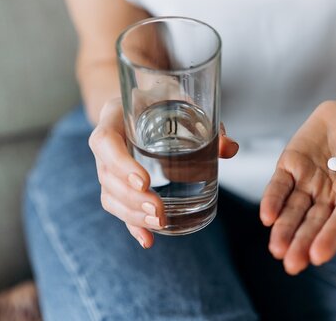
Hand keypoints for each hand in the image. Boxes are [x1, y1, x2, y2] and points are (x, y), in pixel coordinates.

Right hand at [88, 98, 238, 247]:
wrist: (144, 97)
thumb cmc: (162, 96)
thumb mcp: (181, 98)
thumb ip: (204, 120)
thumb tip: (230, 149)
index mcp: (114, 115)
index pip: (105, 142)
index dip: (121, 164)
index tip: (145, 180)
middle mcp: (107, 142)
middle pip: (106, 176)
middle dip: (131, 198)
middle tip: (159, 210)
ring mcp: (108, 164)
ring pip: (109, 195)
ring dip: (132, 214)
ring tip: (159, 223)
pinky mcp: (118, 181)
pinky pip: (118, 205)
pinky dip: (132, 224)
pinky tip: (148, 240)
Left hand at [260, 97, 335, 274]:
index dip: (330, 239)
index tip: (318, 256)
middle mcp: (330, 197)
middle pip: (314, 223)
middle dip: (302, 243)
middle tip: (292, 264)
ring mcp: (309, 182)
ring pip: (293, 209)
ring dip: (284, 228)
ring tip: (277, 247)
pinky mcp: (292, 165)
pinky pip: (280, 184)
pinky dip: (272, 199)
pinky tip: (267, 216)